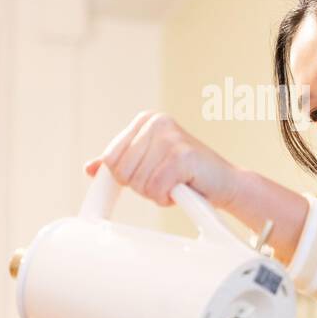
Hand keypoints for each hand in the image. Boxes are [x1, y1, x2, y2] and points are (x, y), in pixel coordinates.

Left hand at [83, 111, 242, 208]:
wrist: (226, 183)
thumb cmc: (187, 175)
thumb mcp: (149, 163)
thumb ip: (121, 163)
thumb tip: (90, 168)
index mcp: (146, 120)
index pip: (111, 158)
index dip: (126, 176)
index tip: (147, 176)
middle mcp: (157, 123)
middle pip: (122, 172)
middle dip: (141, 185)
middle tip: (165, 180)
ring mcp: (170, 137)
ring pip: (138, 183)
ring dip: (156, 193)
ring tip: (175, 183)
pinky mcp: (182, 156)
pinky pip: (155, 189)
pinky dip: (166, 197)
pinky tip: (182, 187)